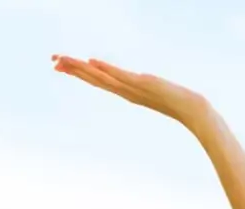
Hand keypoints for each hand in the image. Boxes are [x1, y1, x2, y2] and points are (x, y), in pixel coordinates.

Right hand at [51, 55, 209, 129]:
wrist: (192, 111)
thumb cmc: (176, 102)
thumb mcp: (154, 90)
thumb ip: (143, 85)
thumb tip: (137, 80)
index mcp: (126, 92)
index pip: (97, 81)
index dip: (78, 73)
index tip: (61, 66)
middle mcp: (125, 92)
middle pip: (93, 79)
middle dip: (72, 70)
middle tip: (52, 61)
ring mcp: (132, 89)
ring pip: (101, 77)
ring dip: (81, 69)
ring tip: (63, 60)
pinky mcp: (142, 84)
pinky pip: (120, 76)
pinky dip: (106, 69)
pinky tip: (92, 62)